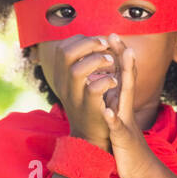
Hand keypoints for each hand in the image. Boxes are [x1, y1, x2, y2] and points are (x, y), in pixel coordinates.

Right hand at [41, 33, 117, 149]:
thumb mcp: (80, 85)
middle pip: (65, 54)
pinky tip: (115, 80)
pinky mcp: (90, 110)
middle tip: (106, 46)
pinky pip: (93, 90)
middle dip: (88, 43)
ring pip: (76, 71)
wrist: (91, 137)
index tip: (99, 43)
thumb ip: (84, 64)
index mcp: (62, 78)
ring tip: (111, 62)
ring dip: (96, 61)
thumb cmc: (90, 106)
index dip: (81, 40)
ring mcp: (75, 98)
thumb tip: (93, 41)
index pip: (62, 48)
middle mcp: (64, 86)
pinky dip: (106, 80)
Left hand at [99, 38, 154, 177]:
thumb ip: (116, 100)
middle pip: (127, 76)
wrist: (138, 168)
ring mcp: (126, 121)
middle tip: (116, 35)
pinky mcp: (122, 138)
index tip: (111, 34)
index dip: (118, 54)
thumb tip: (110, 83)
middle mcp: (126, 107)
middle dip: (123, 56)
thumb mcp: (119, 116)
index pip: (122, 73)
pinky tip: (107, 110)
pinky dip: (113, 118)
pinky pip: (117, 126)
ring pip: (126, 96)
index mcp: (122, 101)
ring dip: (126, 77)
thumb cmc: (126, 141)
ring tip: (125, 58)